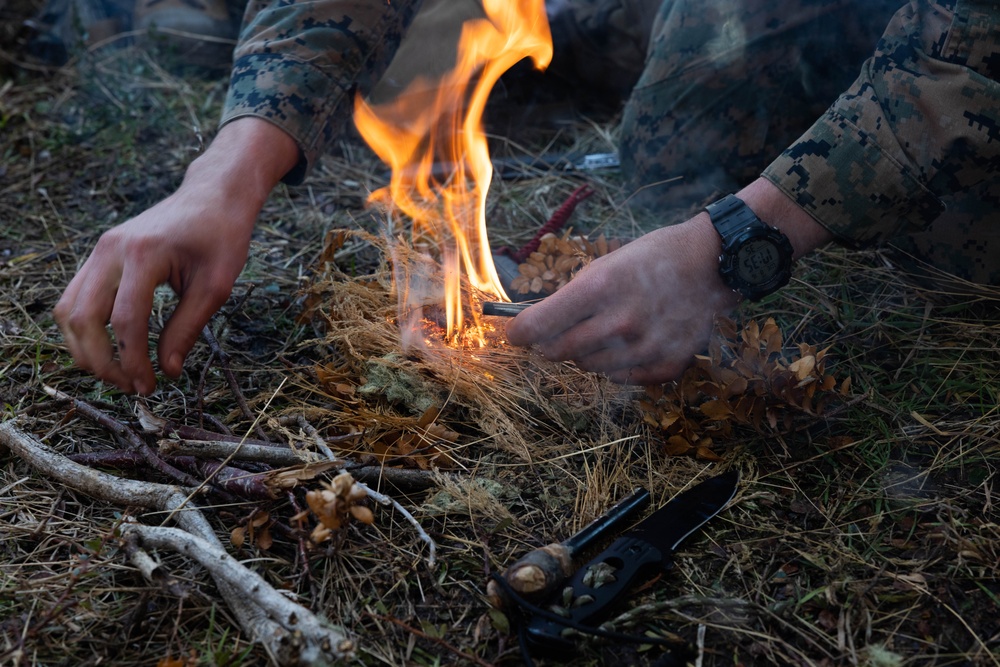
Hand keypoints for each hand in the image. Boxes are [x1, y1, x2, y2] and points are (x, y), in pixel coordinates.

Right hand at [54, 119, 298, 393]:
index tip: (150, 387)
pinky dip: (84, 329)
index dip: (134, 361)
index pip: (126, 321)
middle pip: (84, 318)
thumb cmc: (222, 237)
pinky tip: (110, 350)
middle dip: (103, 362)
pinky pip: (75, 298)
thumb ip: (188, 329)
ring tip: (120, 374)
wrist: (213, 195)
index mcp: (144, 254)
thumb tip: (168, 371)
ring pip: (69, 310)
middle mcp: (111, 249)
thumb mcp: (216, 286)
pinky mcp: (99, 255)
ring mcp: (100, 250)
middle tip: (132, 387)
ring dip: (86, 349)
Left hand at [505, 214, 737, 383]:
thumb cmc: (653, 258)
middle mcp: (619, 322)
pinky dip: (617, 365)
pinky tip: (629, 344)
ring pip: (589, 367)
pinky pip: (621, 378)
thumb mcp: (606, 263)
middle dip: (550, 344)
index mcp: (599, 288)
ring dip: (585, 354)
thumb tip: (538, 324)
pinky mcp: (666, 365)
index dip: (520, 333)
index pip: (539, 325)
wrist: (712, 264)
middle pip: (559, 352)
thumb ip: (573, 296)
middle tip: (555, 335)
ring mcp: (644, 348)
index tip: (515, 335)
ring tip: (603, 332)